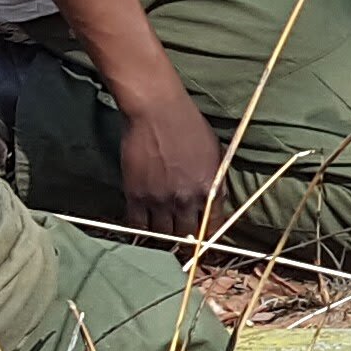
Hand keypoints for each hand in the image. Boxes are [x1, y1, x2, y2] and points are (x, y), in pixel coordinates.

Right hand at [111, 84, 225, 243]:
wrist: (157, 110)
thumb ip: (215, 181)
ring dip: (163, 236)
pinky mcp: (136, 195)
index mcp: (209, 189)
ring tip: (162, 232)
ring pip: (162, 234)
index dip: (208, 238)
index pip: (212, 227)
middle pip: (186, 237)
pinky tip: (143, 225)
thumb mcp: (214, 153)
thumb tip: (215, 202)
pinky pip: (137, 225)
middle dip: (184, 240)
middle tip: (180, 239)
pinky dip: (141, 229)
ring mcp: (160, 199)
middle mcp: (186, 199)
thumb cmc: (189, 124)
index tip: (203, 241)